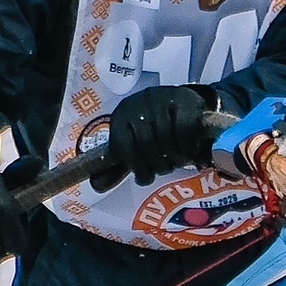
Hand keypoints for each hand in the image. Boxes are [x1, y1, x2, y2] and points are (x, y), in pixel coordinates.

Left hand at [92, 85, 220, 190]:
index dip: (137, 167)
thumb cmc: (154, 129)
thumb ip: (117, 167)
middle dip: (158, 164)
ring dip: (175, 157)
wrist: (180, 103)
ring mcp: (160, 100)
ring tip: (179, 162)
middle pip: (145, 143)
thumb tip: (96, 186)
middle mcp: (137, 105)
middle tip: (167, 169)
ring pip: (165, 137)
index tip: (147, 177)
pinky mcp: (183, 99)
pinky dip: (187, 146)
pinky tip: (189, 151)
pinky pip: (184, 129)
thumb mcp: (134, 146)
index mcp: (120, 116)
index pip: (123, 146)